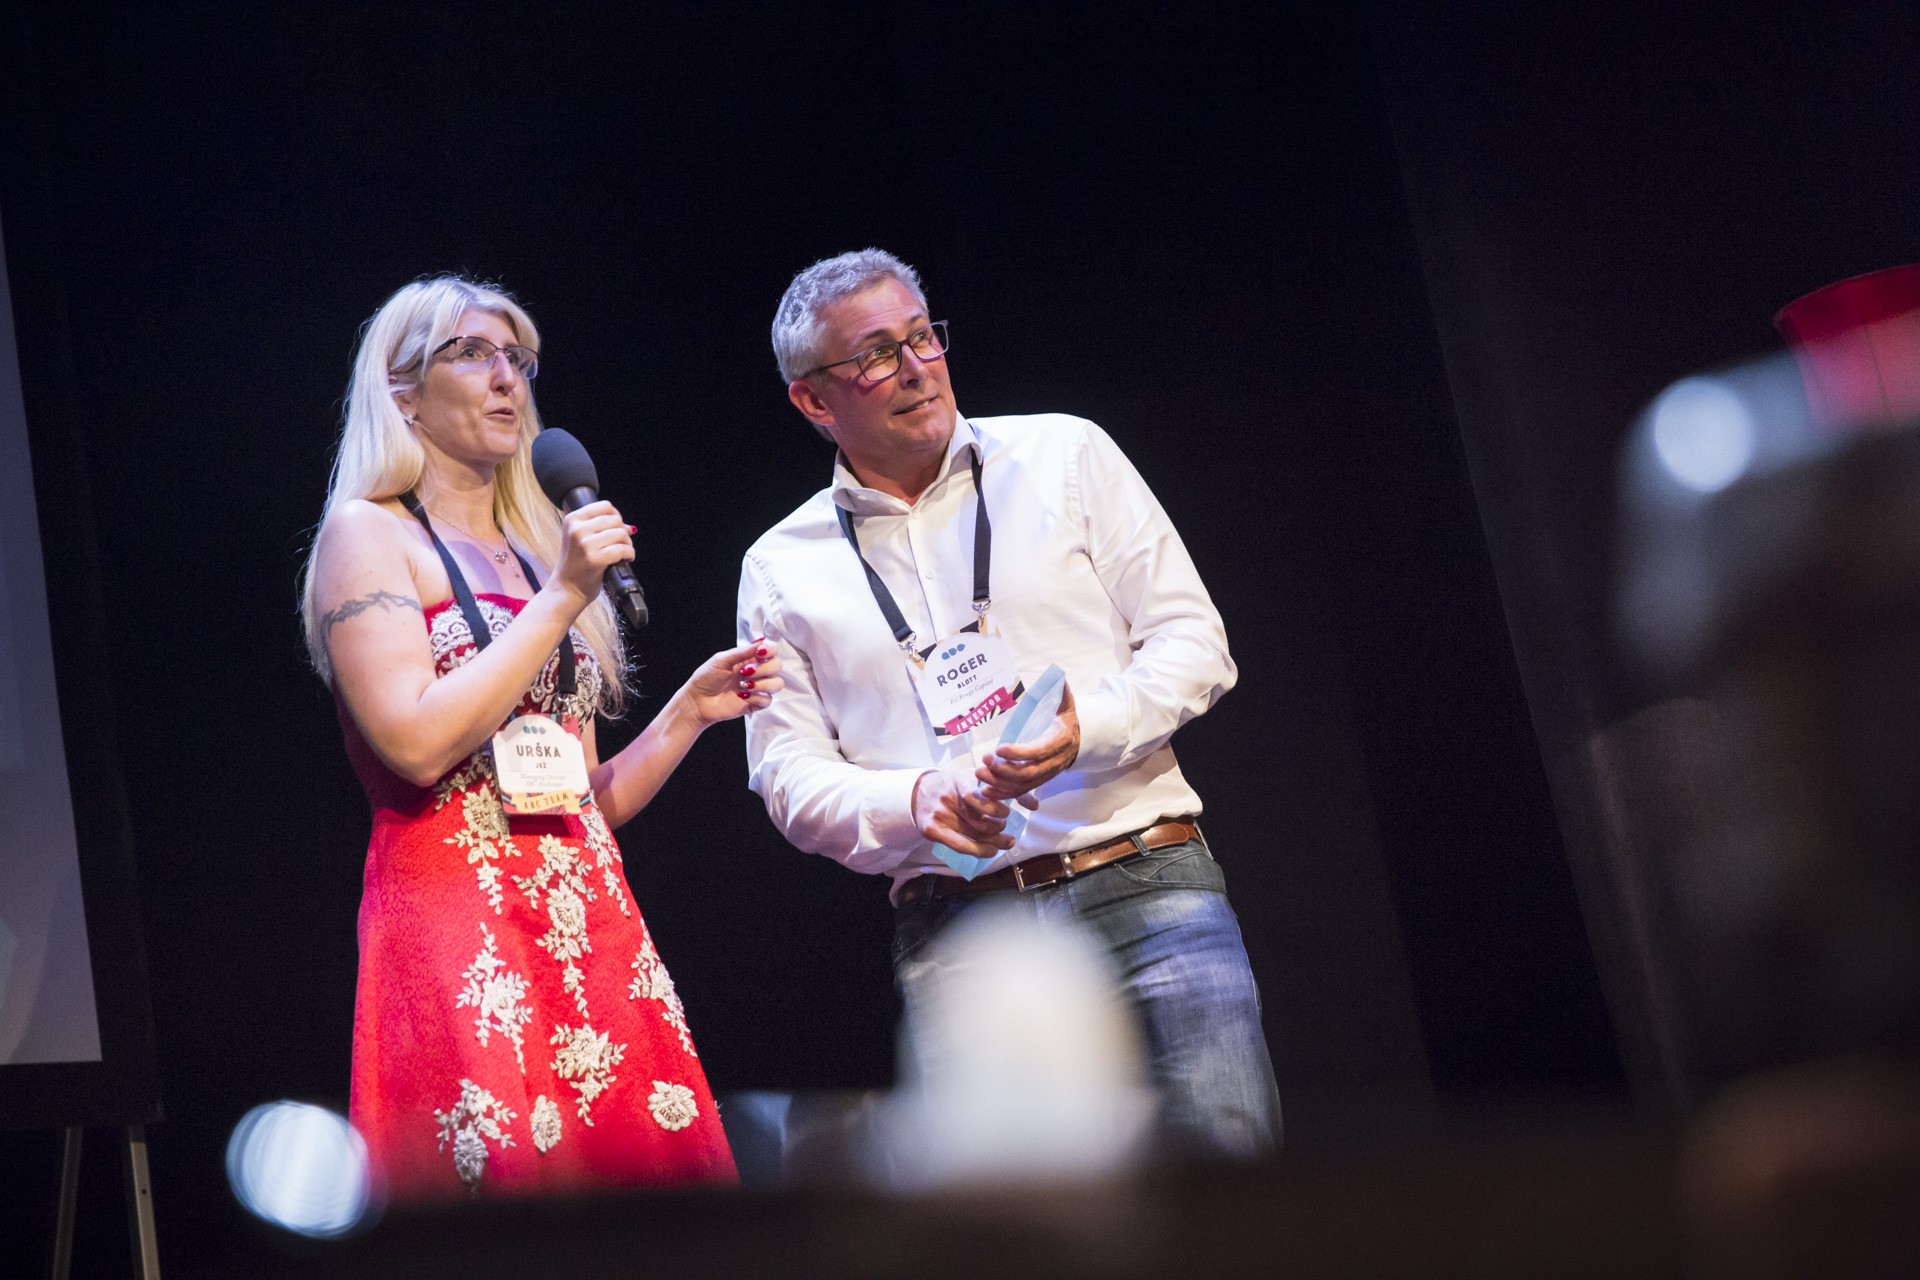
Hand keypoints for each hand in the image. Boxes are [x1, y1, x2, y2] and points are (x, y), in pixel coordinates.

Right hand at [549, 500, 633, 608]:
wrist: (566, 589)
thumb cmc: (575, 564)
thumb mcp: (579, 539)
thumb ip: (600, 528)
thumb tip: (629, 526)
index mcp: (572, 520)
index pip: (605, 506)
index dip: (616, 516)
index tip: (617, 527)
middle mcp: (577, 529)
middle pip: (615, 520)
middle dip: (623, 532)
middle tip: (622, 544)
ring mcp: (585, 544)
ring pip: (621, 534)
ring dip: (628, 544)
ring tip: (624, 552)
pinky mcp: (595, 559)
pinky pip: (622, 550)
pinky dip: (629, 554)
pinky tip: (626, 559)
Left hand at [680, 637, 784, 726]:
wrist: (697, 701)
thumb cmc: (706, 678)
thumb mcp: (721, 660)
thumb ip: (741, 652)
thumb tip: (761, 642)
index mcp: (749, 659)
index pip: (772, 651)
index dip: (770, 651)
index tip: (760, 654)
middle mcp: (757, 673)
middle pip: (777, 666)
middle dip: (765, 669)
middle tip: (745, 673)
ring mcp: (757, 688)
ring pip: (777, 684)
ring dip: (763, 684)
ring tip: (744, 685)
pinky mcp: (755, 704)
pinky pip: (767, 700)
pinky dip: (756, 697)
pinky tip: (741, 696)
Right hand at [913, 762, 1014, 856]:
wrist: (919, 793)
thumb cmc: (954, 786)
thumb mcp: (974, 778)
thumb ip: (1004, 788)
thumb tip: (1034, 805)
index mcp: (960, 780)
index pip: (979, 796)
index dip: (996, 808)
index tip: (1007, 813)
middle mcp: (948, 796)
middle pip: (981, 819)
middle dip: (999, 827)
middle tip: (1005, 827)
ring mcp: (939, 814)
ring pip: (974, 834)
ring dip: (995, 841)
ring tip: (1005, 841)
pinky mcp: (932, 830)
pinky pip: (960, 846)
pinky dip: (979, 851)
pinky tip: (991, 851)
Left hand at [975, 682, 1079, 809]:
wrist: (1077, 744)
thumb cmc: (1066, 722)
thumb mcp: (1067, 707)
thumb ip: (1062, 693)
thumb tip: (1059, 676)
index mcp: (1059, 742)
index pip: (1038, 751)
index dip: (1019, 753)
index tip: (999, 749)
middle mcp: (1053, 763)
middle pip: (1028, 773)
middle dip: (1004, 770)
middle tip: (985, 759)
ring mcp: (1045, 775)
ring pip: (1022, 785)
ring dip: (999, 783)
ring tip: (979, 773)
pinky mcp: (1037, 783)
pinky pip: (1020, 792)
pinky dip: (1002, 794)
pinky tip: (984, 790)